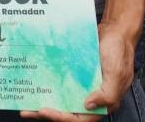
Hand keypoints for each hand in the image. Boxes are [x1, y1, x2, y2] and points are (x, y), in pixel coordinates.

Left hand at [20, 23, 134, 119]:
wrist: (115, 31)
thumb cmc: (119, 52)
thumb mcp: (117, 74)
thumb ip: (107, 94)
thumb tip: (88, 106)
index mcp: (103, 101)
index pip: (80, 118)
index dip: (61, 117)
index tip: (44, 110)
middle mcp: (90, 96)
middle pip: (67, 110)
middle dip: (47, 113)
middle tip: (27, 110)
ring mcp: (81, 85)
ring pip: (61, 97)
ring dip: (44, 100)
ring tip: (25, 100)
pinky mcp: (74, 73)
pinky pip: (59, 81)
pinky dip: (48, 83)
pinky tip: (34, 81)